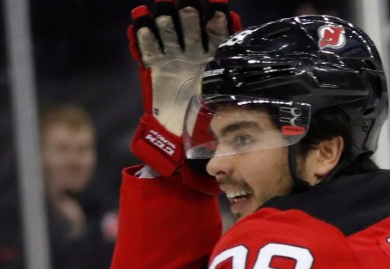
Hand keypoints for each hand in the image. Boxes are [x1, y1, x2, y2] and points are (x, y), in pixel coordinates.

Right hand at [128, 0, 239, 175]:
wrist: (183, 134)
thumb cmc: (208, 115)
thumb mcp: (222, 96)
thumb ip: (227, 78)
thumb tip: (245, 66)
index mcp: (212, 57)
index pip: (216, 35)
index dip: (217, 22)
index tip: (219, 11)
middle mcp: (192, 53)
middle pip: (191, 28)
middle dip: (190, 16)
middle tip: (188, 7)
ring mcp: (173, 58)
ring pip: (169, 34)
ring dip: (167, 23)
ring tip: (166, 14)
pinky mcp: (155, 67)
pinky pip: (149, 50)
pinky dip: (146, 38)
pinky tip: (144, 25)